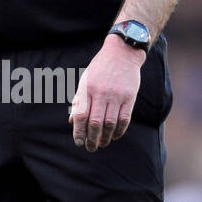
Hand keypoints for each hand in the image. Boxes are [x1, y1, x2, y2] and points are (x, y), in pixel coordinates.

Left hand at [69, 36, 144, 151]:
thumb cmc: (100, 68)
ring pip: (110, 124)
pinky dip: (119, 131)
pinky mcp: (130, 97)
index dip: (79, 132)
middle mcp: (101, 93)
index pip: (81, 115)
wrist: (122, 53)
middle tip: (90, 148)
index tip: (79, 142)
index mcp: (87, 89)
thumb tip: (72, 121)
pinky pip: (124, 119)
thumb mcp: (85, 80)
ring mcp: (117, 95)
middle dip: (92, 139)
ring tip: (102, 144)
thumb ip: (79, 100)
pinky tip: (114, 136)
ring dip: (105, 138)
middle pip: (95, 123)